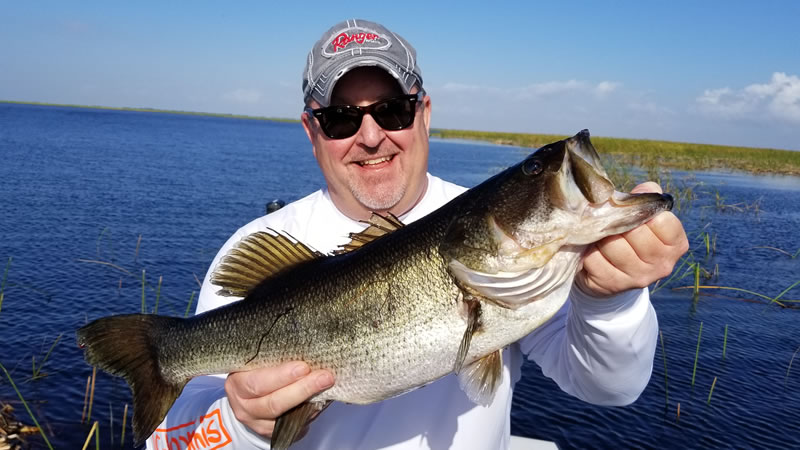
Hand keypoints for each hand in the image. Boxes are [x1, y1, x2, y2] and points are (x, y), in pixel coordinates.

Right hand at [225, 362, 333, 437]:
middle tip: (324, 377)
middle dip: (302, 389)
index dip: (282, 376)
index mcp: (237, 384)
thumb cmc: (255, 373)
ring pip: (285, 417)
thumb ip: (274, 359)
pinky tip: (320, 402)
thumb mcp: (256, 363)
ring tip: (327, 388)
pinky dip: (309, 413)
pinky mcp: (271, 434)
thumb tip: (306, 351)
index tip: (303, 367)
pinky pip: (292, 426)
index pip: (257, 382)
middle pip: (274, 403)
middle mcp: (244, 407)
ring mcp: (257, 423)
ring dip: (310, 402)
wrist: (246, 398)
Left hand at [575, 182, 688, 297]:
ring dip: (601, 236)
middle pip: (635, 232)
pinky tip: (592, 249)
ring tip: (601, 235)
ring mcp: (638, 278)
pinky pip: (595, 259)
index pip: (663, 221)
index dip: (643, 212)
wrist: (610, 274)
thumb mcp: (643, 217)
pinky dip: (589, 250)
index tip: (633, 212)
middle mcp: (662, 264)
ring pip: (613, 245)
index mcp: (676, 245)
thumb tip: (646, 189)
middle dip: (618, 223)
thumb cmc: (630, 236)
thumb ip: (647, 198)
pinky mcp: (613, 285)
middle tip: (611, 221)